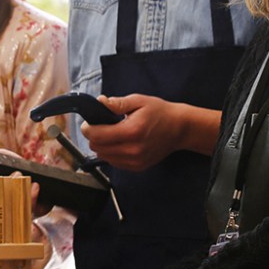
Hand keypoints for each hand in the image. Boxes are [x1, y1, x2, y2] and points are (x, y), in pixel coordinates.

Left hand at [82, 94, 209, 169]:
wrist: (180, 129)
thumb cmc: (160, 113)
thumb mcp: (139, 101)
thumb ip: (117, 103)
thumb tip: (99, 102)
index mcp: (131, 131)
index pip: (96, 135)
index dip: (88, 128)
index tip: (89, 122)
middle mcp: (132, 149)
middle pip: (97, 147)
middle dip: (94, 136)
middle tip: (101, 127)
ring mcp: (135, 161)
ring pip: (103, 156)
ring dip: (102, 145)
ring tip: (112, 134)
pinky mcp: (137, 167)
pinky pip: (113, 162)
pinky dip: (111, 153)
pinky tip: (120, 143)